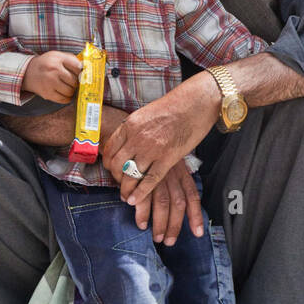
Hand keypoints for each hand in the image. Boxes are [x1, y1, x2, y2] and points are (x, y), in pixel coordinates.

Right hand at [23, 50, 81, 102]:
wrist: (27, 72)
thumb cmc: (46, 64)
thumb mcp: (57, 56)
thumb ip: (71, 59)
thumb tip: (86, 68)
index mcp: (57, 59)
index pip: (77, 67)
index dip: (81, 72)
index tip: (81, 74)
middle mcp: (53, 70)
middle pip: (74, 80)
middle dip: (76, 82)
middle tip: (73, 81)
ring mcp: (50, 83)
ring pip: (70, 91)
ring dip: (72, 90)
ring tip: (68, 87)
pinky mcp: (47, 94)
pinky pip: (64, 99)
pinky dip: (67, 98)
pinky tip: (65, 93)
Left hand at [101, 71, 221, 208]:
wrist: (196, 103)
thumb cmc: (175, 106)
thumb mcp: (146, 113)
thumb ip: (135, 128)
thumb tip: (128, 141)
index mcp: (130, 125)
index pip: (110, 149)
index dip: (108, 162)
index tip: (111, 169)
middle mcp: (137, 138)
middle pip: (117, 165)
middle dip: (116, 178)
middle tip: (119, 184)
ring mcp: (152, 149)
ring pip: (131, 175)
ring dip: (126, 188)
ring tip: (126, 195)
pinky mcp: (167, 159)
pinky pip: (149, 180)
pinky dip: (140, 193)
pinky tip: (134, 200)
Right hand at [129, 159, 204, 245]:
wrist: (140, 132)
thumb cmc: (157, 152)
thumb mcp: (173, 162)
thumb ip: (178, 182)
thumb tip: (184, 205)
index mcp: (182, 173)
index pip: (192, 196)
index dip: (196, 215)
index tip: (198, 233)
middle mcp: (172, 175)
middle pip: (178, 204)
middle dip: (175, 225)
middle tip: (169, 241)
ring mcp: (157, 175)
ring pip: (162, 203)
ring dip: (159, 223)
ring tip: (156, 237)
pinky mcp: (141, 176)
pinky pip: (143, 198)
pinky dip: (142, 213)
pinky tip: (141, 223)